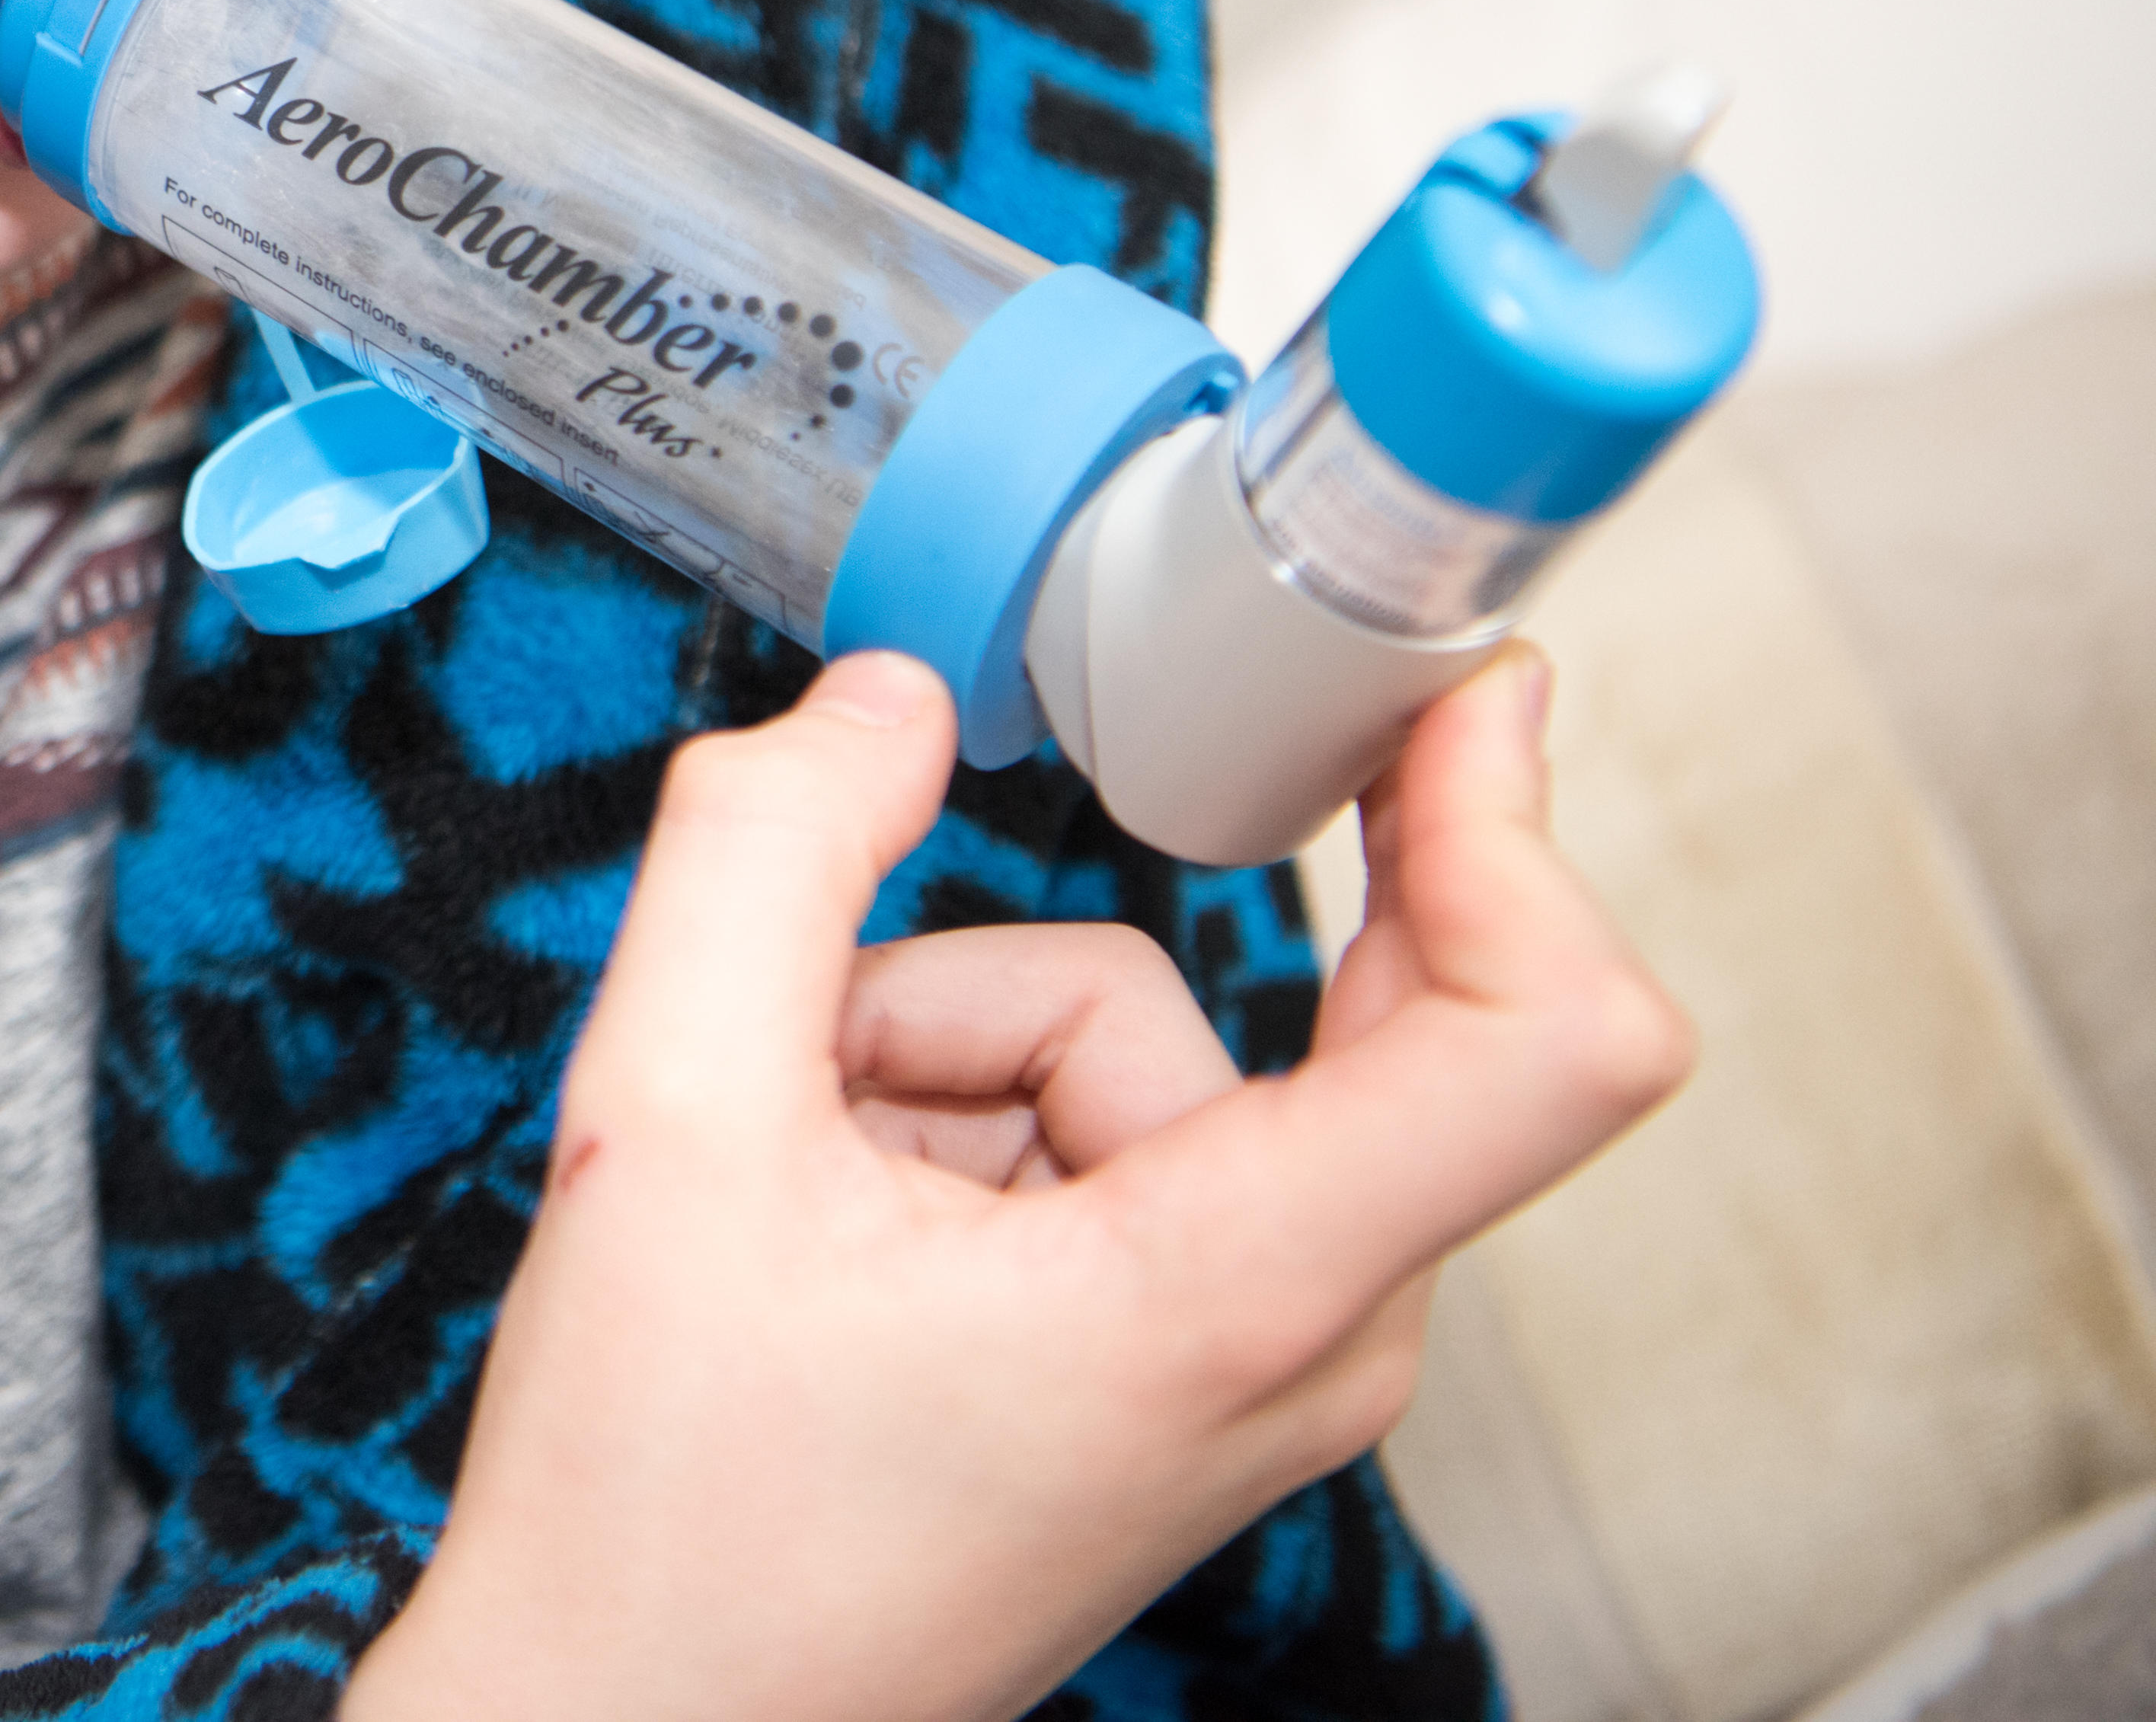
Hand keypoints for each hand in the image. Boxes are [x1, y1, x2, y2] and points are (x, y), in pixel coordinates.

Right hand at [343, 644, 1687, 1721]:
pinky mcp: (1184, 1363)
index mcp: (1235, 1290)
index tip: (1455, 689)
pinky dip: (958, 1126)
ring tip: (797, 1185)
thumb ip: (766, 854)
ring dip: (947, 1054)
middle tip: (887, 974)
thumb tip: (882, 699)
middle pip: (1287, 1016)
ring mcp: (1251, 1359)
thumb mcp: (661, 1122)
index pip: (1540, 1036)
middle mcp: (1302, 1337)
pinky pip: (1108, 1135)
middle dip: (1024, 975)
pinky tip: (838, 1226)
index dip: (1523, 824)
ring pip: (1146, 1052)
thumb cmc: (664, 1512)